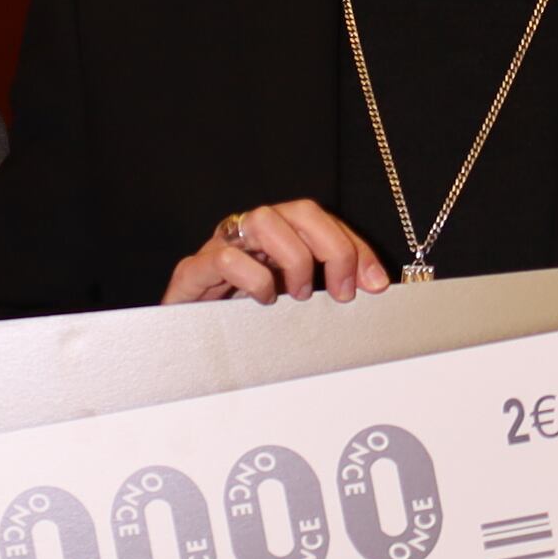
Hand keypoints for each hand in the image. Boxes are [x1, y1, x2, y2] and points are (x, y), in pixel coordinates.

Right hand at [159, 197, 389, 304]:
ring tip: (296, 295)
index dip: (355, 247)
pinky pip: (225, 258)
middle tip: (341, 292)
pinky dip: (253, 278)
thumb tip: (374, 288)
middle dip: (333, 248)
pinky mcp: (194, 273)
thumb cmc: (240, 324)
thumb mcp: (291, 305)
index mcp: (276, 237)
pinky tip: (262, 302)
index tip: (376, 284)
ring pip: (263, 219)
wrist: (182, 348)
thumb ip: (326, 290)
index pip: (323, 220)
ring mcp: (221, 248)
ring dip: (293, 257)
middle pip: (300, 210)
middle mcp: (249, 234)